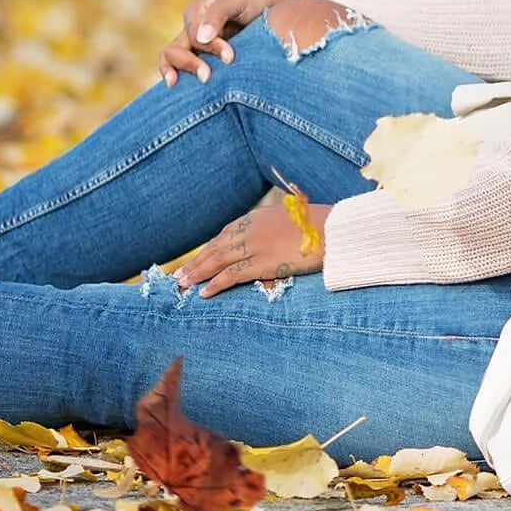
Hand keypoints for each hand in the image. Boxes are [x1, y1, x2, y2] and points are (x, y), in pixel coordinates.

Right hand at [158, 0, 311, 87]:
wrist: (281, 5)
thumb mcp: (238, 0)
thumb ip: (217, 14)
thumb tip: (201, 38)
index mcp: (198, 13)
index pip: (192, 37)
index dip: (210, 48)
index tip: (230, 57)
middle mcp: (194, 30)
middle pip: (175, 52)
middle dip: (189, 64)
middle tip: (207, 77)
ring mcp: (199, 47)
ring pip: (174, 62)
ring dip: (180, 73)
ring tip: (189, 85)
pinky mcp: (208, 60)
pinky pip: (186, 72)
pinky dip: (183, 80)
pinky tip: (180, 91)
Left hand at [174, 202, 331, 297]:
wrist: (331, 228)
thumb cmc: (316, 226)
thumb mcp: (288, 220)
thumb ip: (271, 230)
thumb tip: (267, 242)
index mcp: (256, 217)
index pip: (224, 235)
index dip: (207, 249)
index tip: (196, 259)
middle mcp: (250, 229)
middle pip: (215, 247)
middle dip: (196, 262)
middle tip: (178, 275)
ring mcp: (255, 245)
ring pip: (217, 261)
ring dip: (198, 273)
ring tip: (183, 284)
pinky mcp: (262, 262)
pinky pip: (232, 275)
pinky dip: (215, 284)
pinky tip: (204, 293)